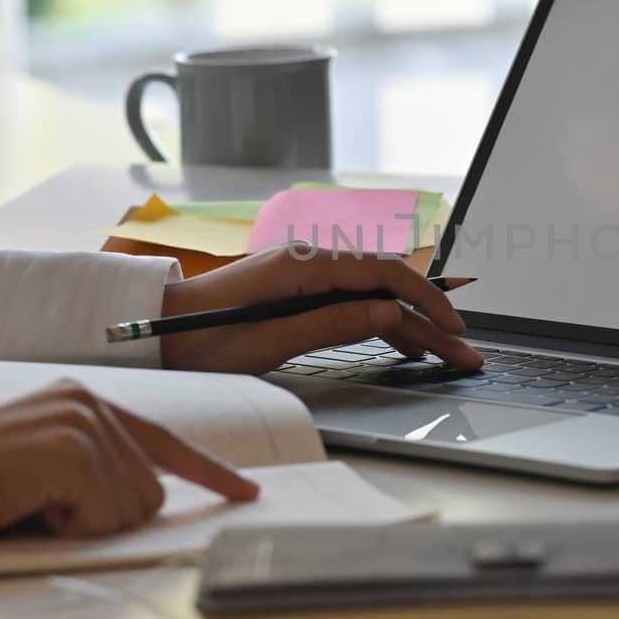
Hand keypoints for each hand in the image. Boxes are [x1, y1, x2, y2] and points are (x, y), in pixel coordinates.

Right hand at [0, 381, 258, 537]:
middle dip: (104, 515)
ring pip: (132, 507)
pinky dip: (70, 527)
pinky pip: (105, 516)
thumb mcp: (45, 464)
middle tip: (45, 507)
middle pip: (150, 488)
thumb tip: (148, 498)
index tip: (244, 490)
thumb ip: (96, 466)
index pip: (162, 440)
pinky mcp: (74, 451)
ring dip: (82, 523)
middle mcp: (89, 402)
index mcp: (84, 400)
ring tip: (33, 504)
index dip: (208, 470)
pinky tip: (32, 507)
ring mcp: (83, 423)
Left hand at [159, 244, 483, 373]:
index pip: (383, 274)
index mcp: (302, 266)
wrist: (152, 331)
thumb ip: (333, 324)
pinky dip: (384, 326)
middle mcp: (309, 263)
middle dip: (430, 321)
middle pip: (386, 289)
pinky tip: (407, 346)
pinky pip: (355, 305)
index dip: (425, 300)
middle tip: (466, 352)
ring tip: (448, 355)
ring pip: (375, 300)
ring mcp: (305, 278)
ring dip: (413, 327)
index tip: (452, 327)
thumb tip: (390, 316)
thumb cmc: (196, 341)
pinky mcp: (300, 295)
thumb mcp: (268, 341)